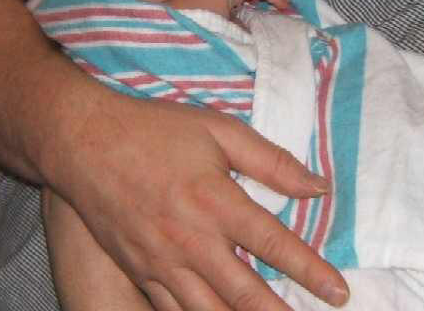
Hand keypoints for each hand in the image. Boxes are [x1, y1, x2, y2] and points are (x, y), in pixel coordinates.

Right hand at [48, 89, 349, 310]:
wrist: (85, 142)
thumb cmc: (156, 130)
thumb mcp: (219, 130)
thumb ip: (271, 161)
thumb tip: (318, 185)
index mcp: (216, 201)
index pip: (274, 244)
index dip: (310, 271)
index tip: (338, 292)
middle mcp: (191, 240)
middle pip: (244, 295)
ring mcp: (161, 263)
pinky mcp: (140, 272)